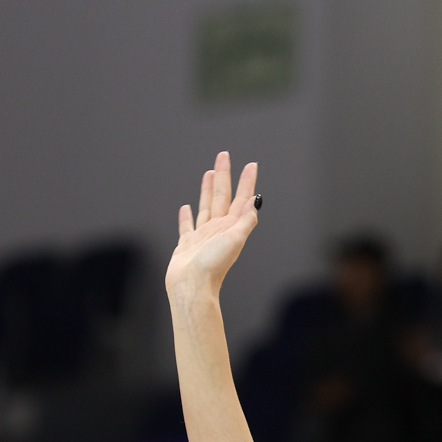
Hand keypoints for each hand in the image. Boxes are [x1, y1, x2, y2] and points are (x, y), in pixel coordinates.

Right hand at [166, 151, 259, 296]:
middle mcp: (218, 228)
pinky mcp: (187, 244)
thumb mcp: (234, 240)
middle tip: (224, 155)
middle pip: (221, 195)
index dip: (247, 180)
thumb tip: (256, 200)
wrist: (192, 286)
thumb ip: (245, 220)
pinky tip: (186, 207)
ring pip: (206, 205)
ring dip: (207, 189)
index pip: (241, 197)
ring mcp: (203, 235)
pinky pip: (187, 225)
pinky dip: (187, 216)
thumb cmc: (213, 266)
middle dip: (224, 175)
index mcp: (231, 225)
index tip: (251, 164)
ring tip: (209, 173)